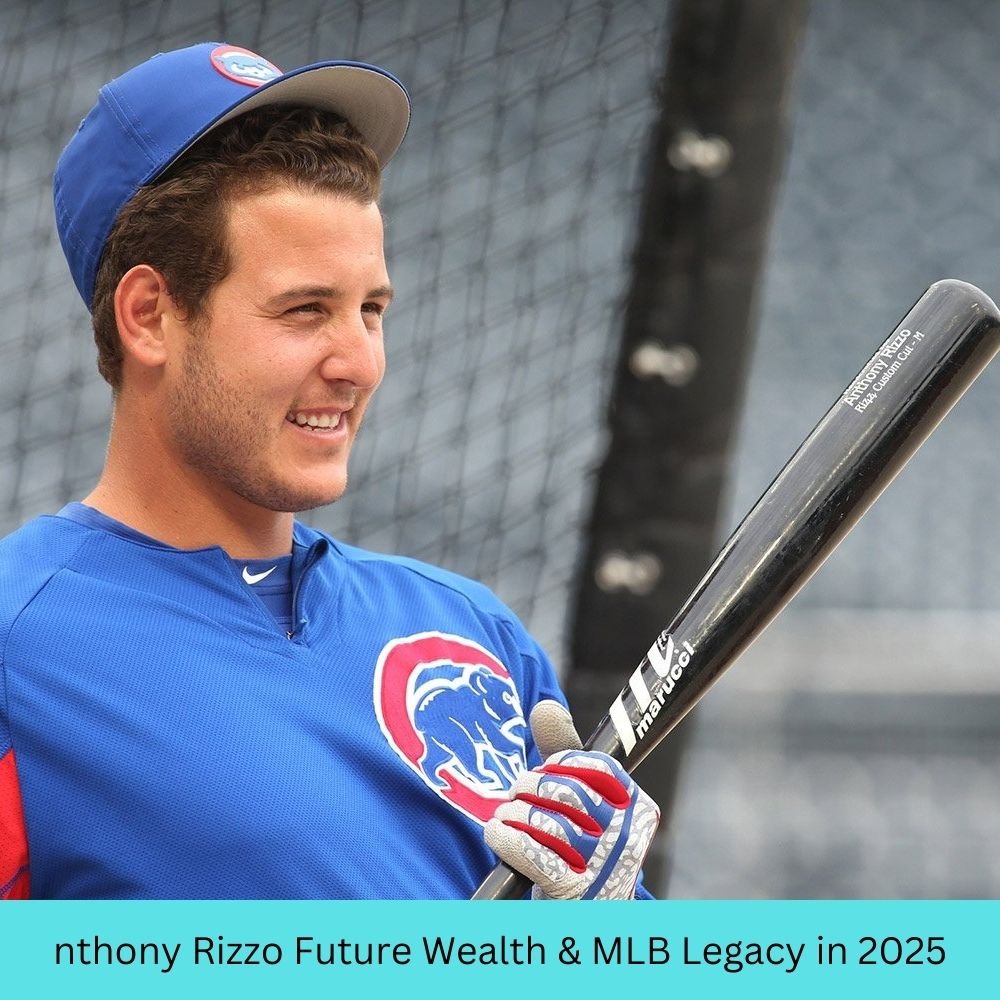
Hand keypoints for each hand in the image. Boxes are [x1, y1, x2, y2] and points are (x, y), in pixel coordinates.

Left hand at [484, 700, 658, 898]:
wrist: (586, 915)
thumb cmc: (580, 848)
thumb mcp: (582, 802)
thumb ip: (565, 753)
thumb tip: (544, 706)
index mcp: (638, 809)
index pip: (599, 768)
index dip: (563, 763)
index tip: (544, 769)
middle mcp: (629, 838)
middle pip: (570, 794)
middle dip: (532, 787)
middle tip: (516, 793)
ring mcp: (604, 869)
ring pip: (550, 824)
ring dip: (516, 814)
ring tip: (505, 815)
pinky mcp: (574, 894)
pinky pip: (534, 854)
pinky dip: (508, 838)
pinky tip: (497, 832)